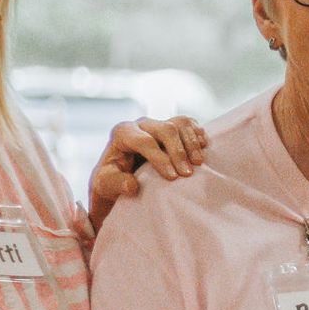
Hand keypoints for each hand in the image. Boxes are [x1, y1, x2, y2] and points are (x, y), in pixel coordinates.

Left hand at [88, 116, 207, 226]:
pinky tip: (203, 148)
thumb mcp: (106, 185)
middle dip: (178, 152)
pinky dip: (197, 135)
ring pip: (180, 123)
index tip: (172, 177)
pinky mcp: (172, 127)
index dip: (159, 158)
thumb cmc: (111, 180)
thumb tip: (132, 185)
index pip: (144, 141)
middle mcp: (141, 124)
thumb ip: (115, 184)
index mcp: (122, 133)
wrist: (120, 175)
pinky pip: (189, 124)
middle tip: (187, 174)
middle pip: (165, 129)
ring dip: (192, 143)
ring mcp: (158, 124)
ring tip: (198, 164)